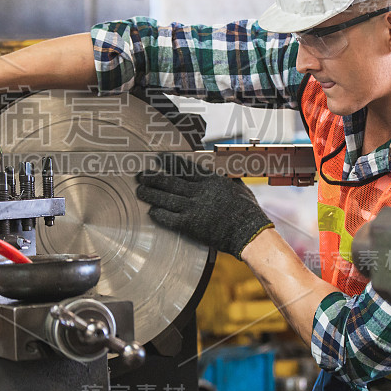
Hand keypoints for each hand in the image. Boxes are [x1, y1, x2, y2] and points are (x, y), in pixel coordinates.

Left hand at [136, 162, 273, 258]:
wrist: (249, 232)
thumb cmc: (247, 211)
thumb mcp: (237, 186)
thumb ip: (225, 177)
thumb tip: (220, 169)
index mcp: (210, 180)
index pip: (184, 167)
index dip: (169, 162)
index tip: (158, 158)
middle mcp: (199, 191)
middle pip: (169, 181)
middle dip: (153, 177)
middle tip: (141, 175)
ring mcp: (193, 208)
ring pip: (165, 198)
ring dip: (150, 194)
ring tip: (140, 190)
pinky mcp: (190, 225)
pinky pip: (169, 217)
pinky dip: (158, 214)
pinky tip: (151, 211)